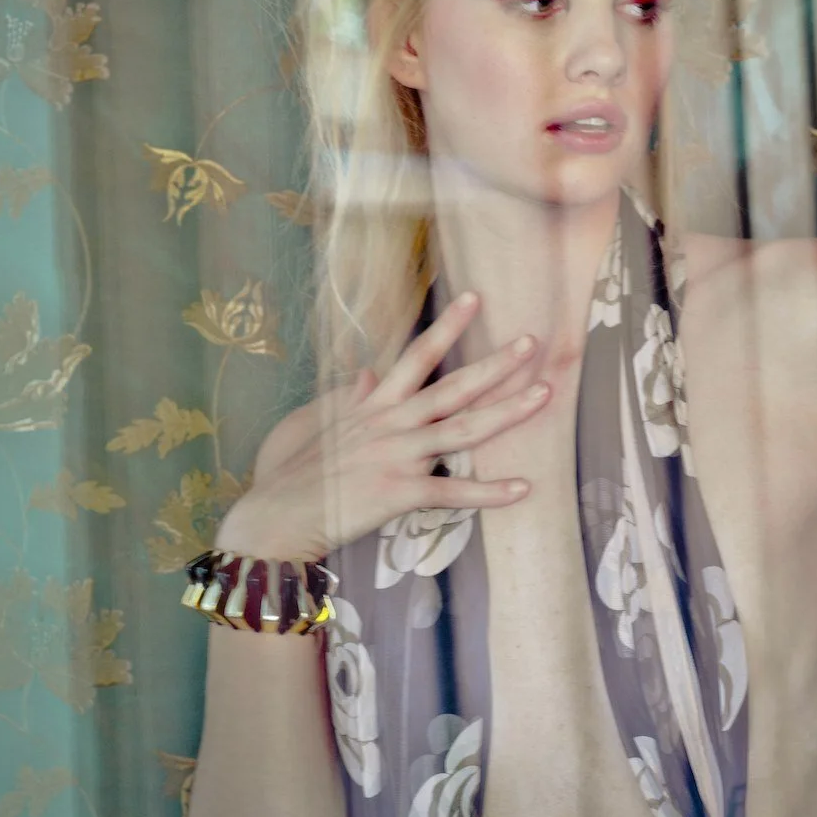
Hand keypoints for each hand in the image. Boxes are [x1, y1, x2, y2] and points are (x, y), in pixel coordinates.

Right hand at [214, 291, 549, 561]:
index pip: (416, 356)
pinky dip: (489, 492)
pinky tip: (524, 487)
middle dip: (495, 363)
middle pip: (452, 386)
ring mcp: (397, 457)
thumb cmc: (285, 474)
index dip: (447, 326)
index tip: (475, 298)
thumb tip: (367, 373)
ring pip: (463, 430)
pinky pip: (453, 492)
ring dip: (507, 412)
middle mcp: (390, 424)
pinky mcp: (398, 493)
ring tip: (544, 394)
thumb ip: (343, 399)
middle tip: (531, 340)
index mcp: (371, 405)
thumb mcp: (310, 423)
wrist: (273, 518)